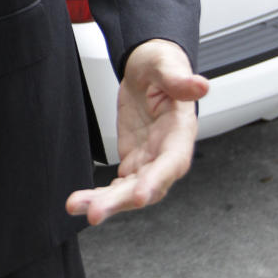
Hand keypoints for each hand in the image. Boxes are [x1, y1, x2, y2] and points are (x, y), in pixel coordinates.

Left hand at [66, 38, 207, 225]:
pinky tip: (80, 202)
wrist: (148, 70)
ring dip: (104, 202)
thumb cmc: (162, 66)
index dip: (157, 180)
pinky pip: (118, 185)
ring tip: (77, 206)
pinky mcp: (134, 161)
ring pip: (130, 191)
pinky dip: (100, 195)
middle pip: (147, 186)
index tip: (141, 196)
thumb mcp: (167, 65)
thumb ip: (179, 79)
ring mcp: (149, 160)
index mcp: (180, 132)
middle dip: (121, 202)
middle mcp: (166, 153)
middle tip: (94, 212)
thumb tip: (201, 85)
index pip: (171, 162)